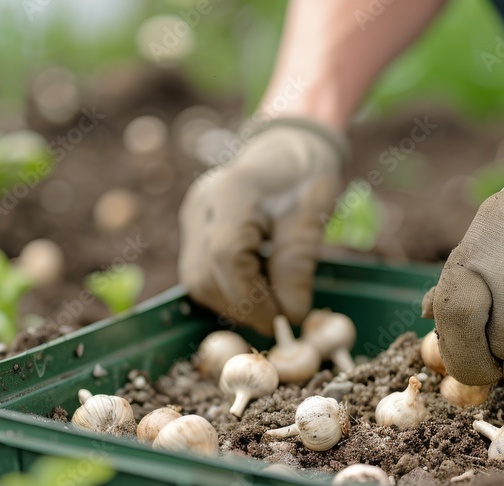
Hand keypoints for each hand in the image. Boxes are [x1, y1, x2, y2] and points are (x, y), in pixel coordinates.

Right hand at [178, 119, 345, 333]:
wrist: (287, 147)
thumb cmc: (304, 176)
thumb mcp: (311, 216)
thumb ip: (297, 264)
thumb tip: (291, 315)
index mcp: (232, 193)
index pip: (226, 258)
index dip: (252, 298)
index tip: (281, 320)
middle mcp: (201, 206)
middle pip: (204, 275)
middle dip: (241, 306)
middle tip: (277, 319)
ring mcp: (192, 218)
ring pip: (196, 279)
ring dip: (231, 303)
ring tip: (269, 302)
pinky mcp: (193, 229)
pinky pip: (200, 272)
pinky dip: (227, 290)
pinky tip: (255, 287)